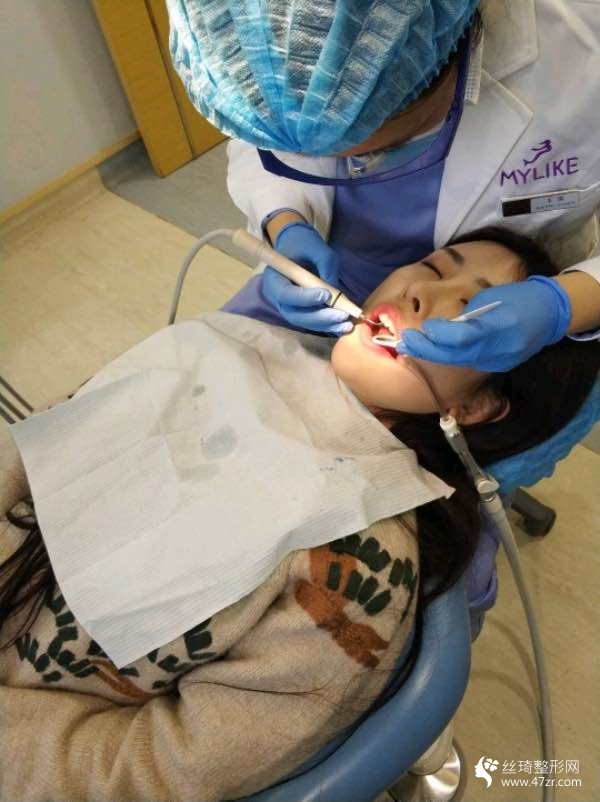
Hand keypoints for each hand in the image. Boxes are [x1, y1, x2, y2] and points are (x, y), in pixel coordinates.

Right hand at [262, 222, 351, 334]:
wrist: (299, 248)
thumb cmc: (304, 245)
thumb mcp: (315, 246)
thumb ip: (325, 263)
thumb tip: (334, 288)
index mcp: (274, 279)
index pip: (286, 294)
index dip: (305, 298)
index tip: (326, 295)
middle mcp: (278, 298)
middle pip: (296, 314)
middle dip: (320, 317)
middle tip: (342, 315)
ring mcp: (289, 307)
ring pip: (305, 322)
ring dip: (326, 325)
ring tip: (346, 325)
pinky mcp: (301, 312)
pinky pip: (313, 323)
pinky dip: (328, 326)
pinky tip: (343, 327)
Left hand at [396, 276, 571, 371]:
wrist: (550, 314)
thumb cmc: (518, 297)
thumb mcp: (491, 297)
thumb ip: (466, 316)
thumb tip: (439, 329)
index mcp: (501, 325)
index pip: (465, 336)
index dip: (441, 334)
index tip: (424, 327)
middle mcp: (500, 349)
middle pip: (458, 355)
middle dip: (428, 350)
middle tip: (404, 343)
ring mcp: (499, 361)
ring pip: (460, 362)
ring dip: (432, 356)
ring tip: (409, 349)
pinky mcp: (497, 367)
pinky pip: (468, 363)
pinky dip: (448, 358)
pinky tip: (431, 352)